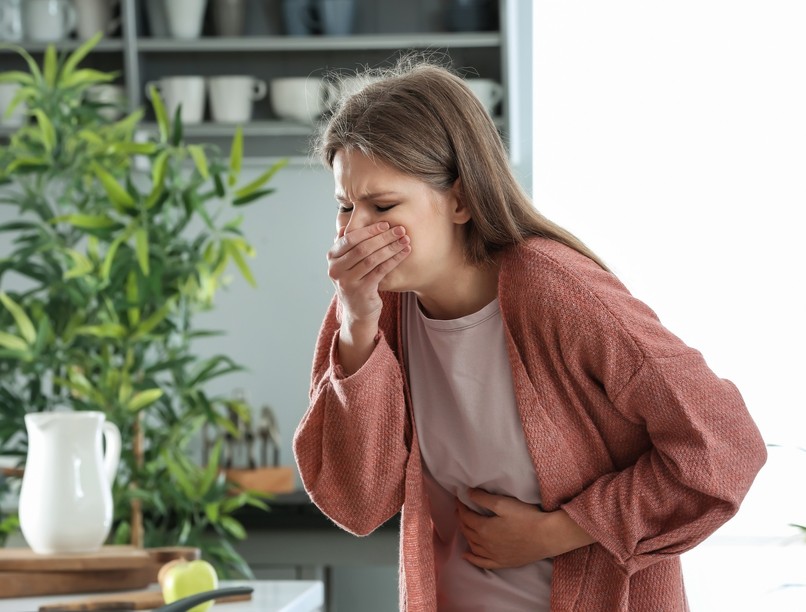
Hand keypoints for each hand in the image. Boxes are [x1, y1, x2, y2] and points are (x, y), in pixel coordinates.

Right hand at [327, 221, 410, 324]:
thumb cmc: (356, 281)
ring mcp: (347, 281)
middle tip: (400, 230)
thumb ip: (348, 243)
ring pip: (373, 259)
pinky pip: (380, 271)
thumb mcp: (347, 262)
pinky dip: (394, 260)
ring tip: (405, 240)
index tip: (386, 224)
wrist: (357, 312)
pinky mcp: (361, 291)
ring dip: (391, 247)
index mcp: (332, 258)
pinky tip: (405, 253)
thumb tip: (349, 219)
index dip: (369, 230)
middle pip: (362, 248)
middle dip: (384, 237)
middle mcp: (336, 269)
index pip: (350, 238)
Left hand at [457, 488, 595, 569]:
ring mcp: (494, 555)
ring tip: (464, 526)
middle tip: (461, 510)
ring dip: (466, 535)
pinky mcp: (503, 562)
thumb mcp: (503, 503)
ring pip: (473, 545)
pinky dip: (472, 559)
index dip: (461, 507)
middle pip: (467, 531)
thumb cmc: (526, 517)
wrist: (547, 536)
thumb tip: (467, 493)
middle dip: (462, 519)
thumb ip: (483, 498)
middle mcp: (485, 544)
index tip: (459, 499)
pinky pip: (482, 562)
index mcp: (484, 528)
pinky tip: (466, 556)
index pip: (466, 516)